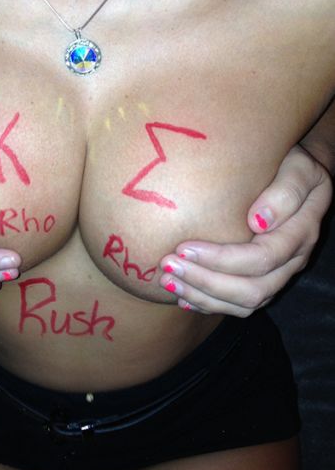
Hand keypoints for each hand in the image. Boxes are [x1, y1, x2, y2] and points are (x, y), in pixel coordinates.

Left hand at [159, 145, 332, 316]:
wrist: (296, 173)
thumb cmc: (290, 163)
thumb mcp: (298, 166)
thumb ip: (285, 192)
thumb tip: (258, 222)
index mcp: (301, 233)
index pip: (262, 258)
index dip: (222, 259)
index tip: (183, 247)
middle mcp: (293, 261)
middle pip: (253, 289)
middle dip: (206, 281)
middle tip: (168, 265)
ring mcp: (280, 274)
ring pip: (245, 304)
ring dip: (203, 297)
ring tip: (168, 281)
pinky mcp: (264, 279)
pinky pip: (240, 306)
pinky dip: (210, 304)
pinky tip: (182, 297)